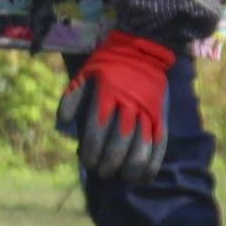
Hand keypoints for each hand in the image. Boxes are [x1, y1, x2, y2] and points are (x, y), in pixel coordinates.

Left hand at [56, 31, 177, 182]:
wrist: (142, 49)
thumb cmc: (107, 65)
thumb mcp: (83, 75)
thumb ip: (71, 99)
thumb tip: (62, 123)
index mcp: (107, 94)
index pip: (97, 129)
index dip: (91, 150)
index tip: (87, 162)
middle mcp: (130, 104)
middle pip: (120, 140)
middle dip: (110, 161)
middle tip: (102, 172)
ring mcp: (149, 110)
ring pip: (143, 145)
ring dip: (132, 166)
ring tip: (122, 177)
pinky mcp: (162, 115)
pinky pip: (160, 142)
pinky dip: (154, 162)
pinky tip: (145, 176)